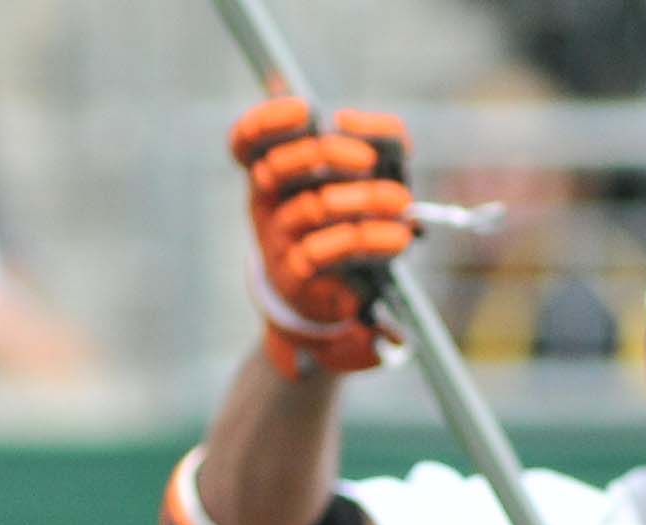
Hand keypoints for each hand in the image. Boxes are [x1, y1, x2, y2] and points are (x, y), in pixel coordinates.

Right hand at [232, 94, 411, 374]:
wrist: (336, 292)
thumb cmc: (350, 218)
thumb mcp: (364, 174)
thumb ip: (373, 136)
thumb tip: (351, 120)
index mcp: (274, 171)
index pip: (246, 142)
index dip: (266, 122)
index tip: (304, 111)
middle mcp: (267, 202)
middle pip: (277, 167)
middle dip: (328, 155)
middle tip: (368, 161)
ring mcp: (277, 239)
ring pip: (311, 208)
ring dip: (363, 200)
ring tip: (400, 202)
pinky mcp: (297, 275)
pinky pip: (327, 251)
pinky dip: (368, 240)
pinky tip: (396, 237)